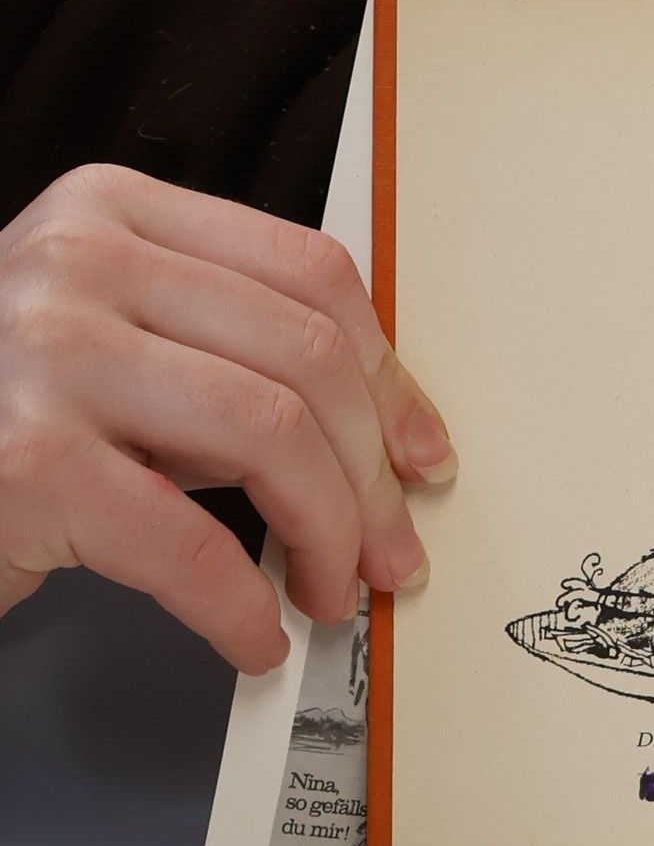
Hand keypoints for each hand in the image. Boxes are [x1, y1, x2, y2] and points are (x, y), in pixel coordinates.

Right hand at [0, 163, 454, 671]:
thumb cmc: (0, 419)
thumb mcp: (118, 347)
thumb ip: (229, 355)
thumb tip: (386, 439)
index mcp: (116, 213)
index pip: (311, 276)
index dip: (389, 380)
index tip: (420, 454)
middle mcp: (78, 261)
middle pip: (308, 358)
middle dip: (372, 475)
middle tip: (388, 549)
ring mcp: (44, 353)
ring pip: (273, 436)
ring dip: (327, 535)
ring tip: (328, 589)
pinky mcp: (25, 462)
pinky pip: (190, 542)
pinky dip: (241, 605)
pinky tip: (252, 633)